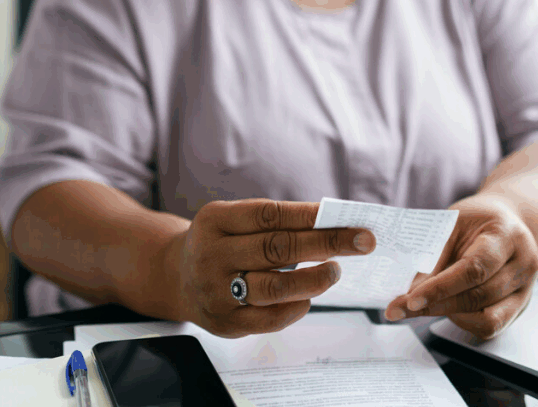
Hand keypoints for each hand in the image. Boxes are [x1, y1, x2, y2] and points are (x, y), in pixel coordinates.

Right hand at [166, 199, 375, 337]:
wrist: (176, 277)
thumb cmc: (222, 244)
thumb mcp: (235, 221)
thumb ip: (276, 222)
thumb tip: (333, 224)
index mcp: (215, 220)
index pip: (270, 215)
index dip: (312, 217)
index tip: (348, 219)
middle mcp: (211, 255)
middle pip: (277, 249)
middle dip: (326, 244)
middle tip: (362, 242)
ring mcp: (215, 291)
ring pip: (274, 287)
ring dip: (315, 279)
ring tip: (335, 271)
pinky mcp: (225, 323)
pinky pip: (269, 319)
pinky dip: (296, 307)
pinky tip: (309, 297)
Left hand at [385, 195, 537, 338]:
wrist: (506, 221)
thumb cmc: (478, 220)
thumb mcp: (452, 224)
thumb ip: (434, 256)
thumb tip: (409, 291)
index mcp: (507, 236)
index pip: (474, 269)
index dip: (440, 288)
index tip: (410, 299)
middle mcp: (524, 264)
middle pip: (478, 296)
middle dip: (436, 306)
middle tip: (401, 308)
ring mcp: (526, 288)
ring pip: (486, 318)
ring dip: (449, 315)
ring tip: (427, 304)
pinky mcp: (520, 305)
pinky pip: (491, 326)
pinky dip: (464, 321)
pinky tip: (449, 308)